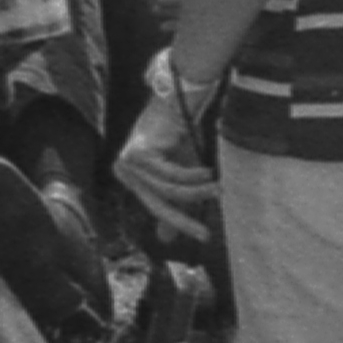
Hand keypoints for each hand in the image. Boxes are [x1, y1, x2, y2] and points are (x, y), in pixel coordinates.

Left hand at [111, 88, 218, 240]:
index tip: (203, 236)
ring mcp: (127, 162)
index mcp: (130, 177)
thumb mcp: (178, 175)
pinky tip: (209, 173)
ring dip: (197, 193)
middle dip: (183, 220)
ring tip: (219, 191)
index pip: (155, 206)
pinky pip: (169, 175)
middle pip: (156, 203)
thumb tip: (165, 240)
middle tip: (205, 235)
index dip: (178, 223)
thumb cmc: (179, 136)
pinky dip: (192, 176)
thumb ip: (174, 202)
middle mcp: (124, 171)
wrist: (177, 102)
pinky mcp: (137, 154)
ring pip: (167, 190)